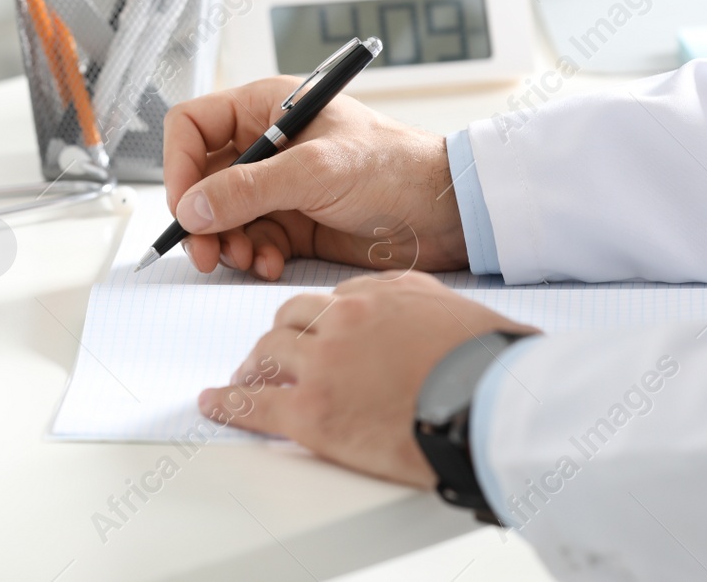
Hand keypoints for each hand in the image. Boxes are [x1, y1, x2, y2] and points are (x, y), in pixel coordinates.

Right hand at [163, 77, 466, 279]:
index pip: (192, 126)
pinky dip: (254, 256)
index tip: (185, 206)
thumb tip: (189, 208)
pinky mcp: (294, 222)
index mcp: (267, 107)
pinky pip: (251, 239)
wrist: (446, 213)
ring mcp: (279, 185)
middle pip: (201, 178)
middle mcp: (266, 144)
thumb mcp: (316, 172)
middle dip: (200, 218)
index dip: (178, 165)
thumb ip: (248, 190)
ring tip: (248, 259)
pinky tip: (272, 264)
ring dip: (227, 242)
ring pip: (222, 215)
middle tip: (206, 253)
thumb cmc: (395, 168)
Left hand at [197, 272, 535, 486]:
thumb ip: (416, 303)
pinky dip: (229, 402)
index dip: (319, 321)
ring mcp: (323, 364)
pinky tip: (215, 402)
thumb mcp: (451, 311)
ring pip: (268, 353)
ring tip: (246, 378)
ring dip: (254, 365)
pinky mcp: (312, 411)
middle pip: (290, 320)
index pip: (331, 300)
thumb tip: (408, 312)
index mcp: (377, 295)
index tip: (315, 334)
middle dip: (280, 338)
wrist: (490, 405)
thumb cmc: (485, 365)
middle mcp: (344, 320)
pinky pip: (255, 403)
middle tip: (272, 355)